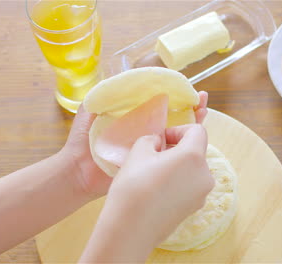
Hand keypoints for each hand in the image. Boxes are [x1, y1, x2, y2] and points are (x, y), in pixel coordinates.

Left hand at [62, 91, 208, 198]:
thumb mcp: (90, 111)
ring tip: (203, 110)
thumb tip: (119, 78)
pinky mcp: (153, 165)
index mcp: (135, 118)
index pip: (160, 104)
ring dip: (193, 124)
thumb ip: (101, 95)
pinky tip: (196, 139)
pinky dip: (186, 149)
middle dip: (191, 108)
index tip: (187, 88)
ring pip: (178, 136)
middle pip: (175, 118)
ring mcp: (151, 150)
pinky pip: (172, 157)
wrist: (77, 172)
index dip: (174, 96)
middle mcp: (147, 132)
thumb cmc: (82, 141)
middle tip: (202, 99)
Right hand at [110, 124, 214, 244]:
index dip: (179, 130)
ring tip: (153, 174)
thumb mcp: (138, 151)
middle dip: (177, 149)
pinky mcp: (194, 208)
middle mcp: (205, 175)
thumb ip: (152, 139)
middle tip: (154, 156)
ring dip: (177, 166)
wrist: (130, 230)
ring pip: (193, 170)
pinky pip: (189, 186)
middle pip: (196, 151)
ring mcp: (202, 194)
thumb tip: (160, 142)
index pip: (197, 131)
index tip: (161, 139)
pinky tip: (157, 191)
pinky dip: (178, 183)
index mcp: (194, 157)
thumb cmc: (134, 186)